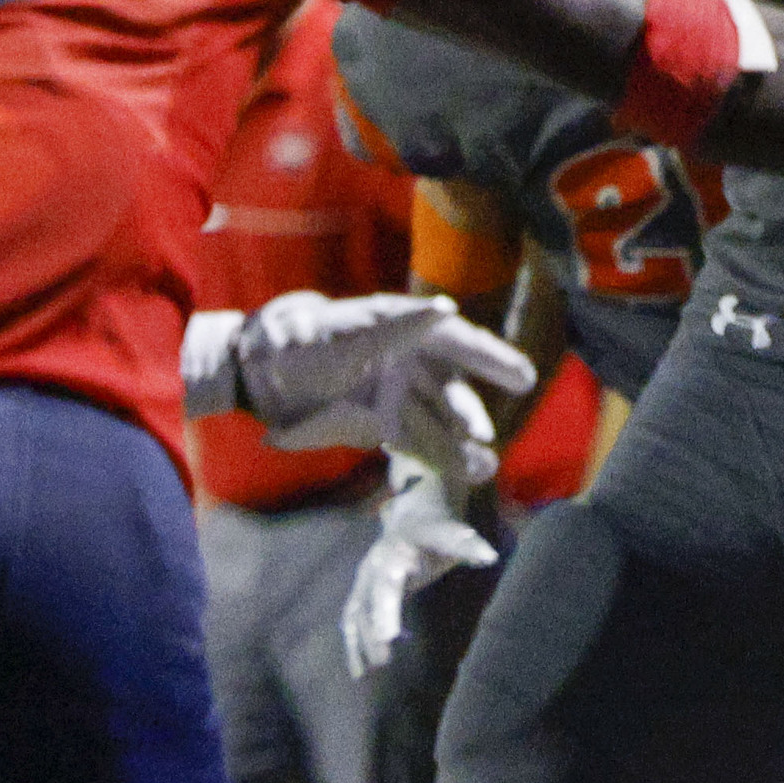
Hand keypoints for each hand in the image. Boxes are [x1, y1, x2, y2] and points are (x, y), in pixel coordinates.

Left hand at [210, 291, 534, 484]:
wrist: (259, 371)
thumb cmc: (302, 339)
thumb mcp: (345, 331)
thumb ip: (395, 327)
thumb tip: (445, 309)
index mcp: (404, 330)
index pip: (457, 343)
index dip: (491, 359)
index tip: (524, 377)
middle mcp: (408, 363)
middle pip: (448, 390)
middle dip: (468, 413)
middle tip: (482, 434)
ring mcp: (396, 395)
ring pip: (437, 422)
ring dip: (460, 444)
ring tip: (483, 467)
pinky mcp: (380, 424)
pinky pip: (416, 442)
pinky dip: (438, 457)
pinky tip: (467, 472)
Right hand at [343, 455, 503, 676]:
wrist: (411, 516)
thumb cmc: (436, 531)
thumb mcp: (453, 534)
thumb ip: (468, 545)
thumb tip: (489, 557)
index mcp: (394, 552)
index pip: (388, 584)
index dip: (386, 611)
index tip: (389, 637)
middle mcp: (373, 566)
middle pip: (368, 602)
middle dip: (373, 632)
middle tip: (383, 659)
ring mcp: (363, 580)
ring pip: (357, 613)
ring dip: (362, 643)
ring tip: (373, 671)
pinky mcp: (360, 592)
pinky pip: (352, 620)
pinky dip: (353, 645)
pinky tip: (358, 671)